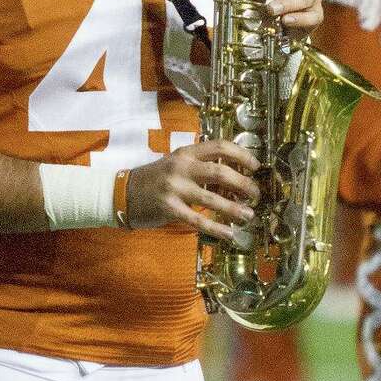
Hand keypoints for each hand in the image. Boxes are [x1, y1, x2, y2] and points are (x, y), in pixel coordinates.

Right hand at [126, 139, 260, 239]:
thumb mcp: (178, 164)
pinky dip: (216, 228)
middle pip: (220, 171)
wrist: (124, 192)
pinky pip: (198, 220)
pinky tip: (230, 234)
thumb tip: (235, 179)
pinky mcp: (169, 209)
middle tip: (255, 194)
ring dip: (234, 208)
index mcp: (186, 152)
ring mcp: (175, 188)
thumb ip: (202, 167)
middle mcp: (181, 167)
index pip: (220, 146)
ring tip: (249, 215)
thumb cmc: (156, 178)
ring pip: (212, 198)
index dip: (242, 154)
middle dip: (243, 184)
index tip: (256, 166)